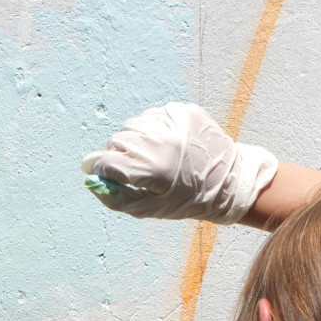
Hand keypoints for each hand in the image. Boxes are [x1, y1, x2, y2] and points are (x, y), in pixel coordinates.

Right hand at [81, 102, 278, 224]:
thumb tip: (92, 182)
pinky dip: (152, 128)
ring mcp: (172, 122)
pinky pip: (153, 115)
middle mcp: (160, 141)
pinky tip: (166, 143)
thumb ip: (116, 199)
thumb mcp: (149, 209)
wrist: (228, 182)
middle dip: (117, 155)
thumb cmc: (187, 201)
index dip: (97, 167)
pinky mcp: (183, 111)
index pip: (106, 161)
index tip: (95, 169)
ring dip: (134, 139)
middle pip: (117, 141)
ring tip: (152, 155)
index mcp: (150, 169)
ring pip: (133, 125)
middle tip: (131, 167)